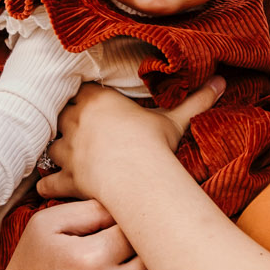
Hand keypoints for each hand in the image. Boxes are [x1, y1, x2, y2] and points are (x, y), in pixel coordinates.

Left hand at [36, 78, 224, 204]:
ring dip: (56, 151)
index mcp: (98, 100)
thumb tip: (222, 82)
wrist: (137, 176)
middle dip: (67, 119)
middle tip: (76, 126)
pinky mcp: (67, 178)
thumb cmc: (153, 143)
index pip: (82, 90)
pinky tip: (47, 187)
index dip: (84, 95)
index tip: (90, 99)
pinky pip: (49, 182)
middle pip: (62, 113)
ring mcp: (68, 151)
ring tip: (62, 155)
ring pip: (51, 146)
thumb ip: (196, 100)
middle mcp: (76, 121)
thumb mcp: (175, 120)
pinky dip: (47, 186)